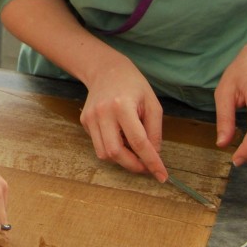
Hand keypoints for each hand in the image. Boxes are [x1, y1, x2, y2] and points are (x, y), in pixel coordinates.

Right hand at [78, 58, 167, 179]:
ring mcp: (90, 118)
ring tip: (133, 148)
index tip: (161, 176)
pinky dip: (112, 148)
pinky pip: (98, 145)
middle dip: (133, 165)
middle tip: (146, 167)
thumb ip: (154, 131)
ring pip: (104, 153)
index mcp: (122, 106)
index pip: (138, 141)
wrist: (106, 70)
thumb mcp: (152, 104)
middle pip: (115, 152)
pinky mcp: (84, 122)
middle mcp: (102, 113)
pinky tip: (120, 136)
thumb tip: (154, 155)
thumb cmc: (133, 85)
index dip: (151, 161)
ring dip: (121, 159)